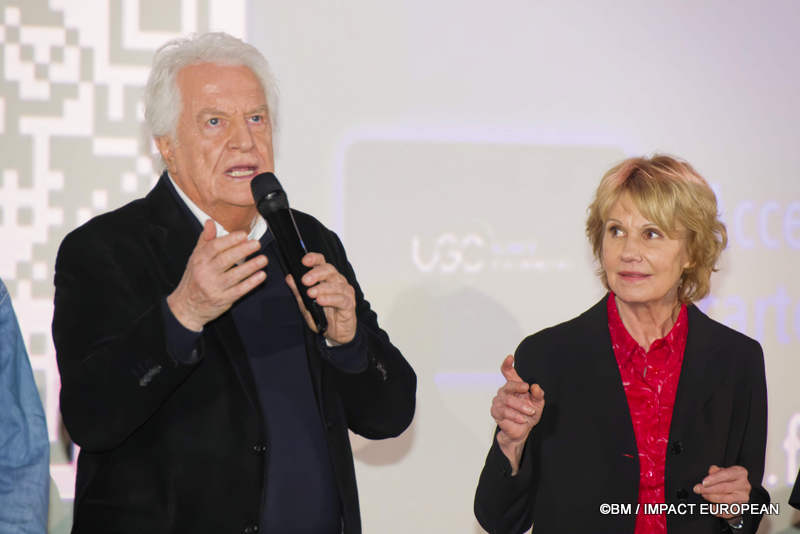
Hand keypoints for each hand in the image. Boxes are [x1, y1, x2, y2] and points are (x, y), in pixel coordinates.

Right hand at [167, 220, 266, 330]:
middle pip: (225, 259)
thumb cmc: (194, 279)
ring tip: (263, 259)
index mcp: (199, 260)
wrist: (187, 307)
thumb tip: (210, 222)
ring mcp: (214, 287)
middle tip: (256, 244)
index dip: (230, 240)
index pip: (214, 247)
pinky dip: (251, 283)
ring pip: (234, 275)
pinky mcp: (222, 300)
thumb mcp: (196, 258)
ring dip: (250, 266)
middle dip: (242, 250)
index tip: (243, 235)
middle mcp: (205, 273)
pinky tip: (261, 275)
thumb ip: (205, 240)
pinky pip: (239, 290)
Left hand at [285, 252, 356, 344]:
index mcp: (327, 278)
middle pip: (329, 270)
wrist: (337, 334)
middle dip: (316, 273)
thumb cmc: (324, 316)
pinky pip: (341, 299)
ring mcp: (345, 292)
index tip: (304, 261)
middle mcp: (337, 281)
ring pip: (335, 285)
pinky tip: (321, 301)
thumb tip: (289, 277)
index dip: (314, 259)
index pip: (322, 262)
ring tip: (311, 293)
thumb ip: (298, 291)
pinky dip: (330, 299)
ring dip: (322, 288)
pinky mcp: (349, 304)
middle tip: (305, 280)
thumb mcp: (306, 304)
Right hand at [491, 354, 544, 474]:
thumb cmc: (529, 414)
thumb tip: (535, 387)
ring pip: (507, 400)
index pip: (507, 372)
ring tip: (529, 413)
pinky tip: (522, 419)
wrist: (523, 431)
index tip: (510, 357)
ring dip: (520, 407)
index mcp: (514, 386)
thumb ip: (538, 394)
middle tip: (528, 394)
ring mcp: (498, 401)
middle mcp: (504, 391)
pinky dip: (515, 416)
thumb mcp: (538, 404)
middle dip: (518, 389)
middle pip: (508, 386)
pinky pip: (504, 412)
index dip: (507, 364)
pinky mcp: (496, 412)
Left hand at [693, 465, 750, 518]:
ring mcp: (743, 497)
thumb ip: (715, 470)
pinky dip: (717, 510)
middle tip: (697, 489)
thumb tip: (711, 472)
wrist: (736, 490)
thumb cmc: (727, 478)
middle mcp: (744, 485)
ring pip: (725, 499)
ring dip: (711, 498)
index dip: (713, 479)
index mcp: (740, 473)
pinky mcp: (741, 508)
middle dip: (708, 489)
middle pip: (724, 488)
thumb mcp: (722, 470)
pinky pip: (727, 511)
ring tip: (703, 495)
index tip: (703, 482)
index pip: (726, 475)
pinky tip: (710, 506)